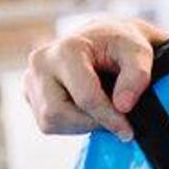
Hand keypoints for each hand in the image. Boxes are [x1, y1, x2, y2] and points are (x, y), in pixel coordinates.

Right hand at [23, 19, 166, 140]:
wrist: (105, 38)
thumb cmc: (122, 44)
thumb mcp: (139, 52)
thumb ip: (137, 76)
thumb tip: (122, 106)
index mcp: (67, 49)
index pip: (85, 98)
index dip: (109, 118)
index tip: (128, 131)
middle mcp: (41, 62)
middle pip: (58, 114)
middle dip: (89, 123)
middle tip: (115, 120)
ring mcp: (30, 78)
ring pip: (49, 122)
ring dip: (80, 125)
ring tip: (102, 110)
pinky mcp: (29, 92)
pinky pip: (47, 122)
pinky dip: (70, 122)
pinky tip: (86, 108)